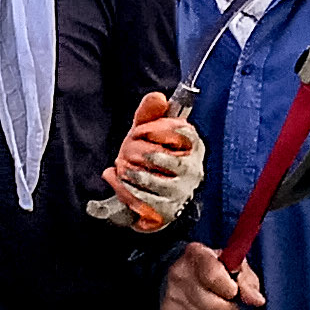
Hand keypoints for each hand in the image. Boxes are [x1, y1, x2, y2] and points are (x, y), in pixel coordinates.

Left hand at [96, 89, 206, 231]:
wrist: (146, 192)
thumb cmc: (151, 155)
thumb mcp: (147, 130)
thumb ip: (150, 112)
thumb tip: (158, 97)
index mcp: (193, 148)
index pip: (185, 135)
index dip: (161, 130)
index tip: (140, 131)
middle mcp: (192, 171)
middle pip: (168, 160)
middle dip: (141, 153)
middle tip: (126, 151)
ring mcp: (180, 193)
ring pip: (155, 182)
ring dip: (132, 174)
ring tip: (120, 166)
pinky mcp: (166, 211)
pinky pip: (145, 203)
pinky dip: (126, 191)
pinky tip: (117, 180)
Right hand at [160, 243, 261, 309]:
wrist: (185, 275)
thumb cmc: (216, 270)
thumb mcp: (235, 267)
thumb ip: (248, 282)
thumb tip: (257, 300)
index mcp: (197, 254)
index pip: (213, 276)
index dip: (230, 289)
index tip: (234, 291)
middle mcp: (179, 273)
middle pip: (212, 304)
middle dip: (229, 308)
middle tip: (230, 302)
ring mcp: (172, 295)